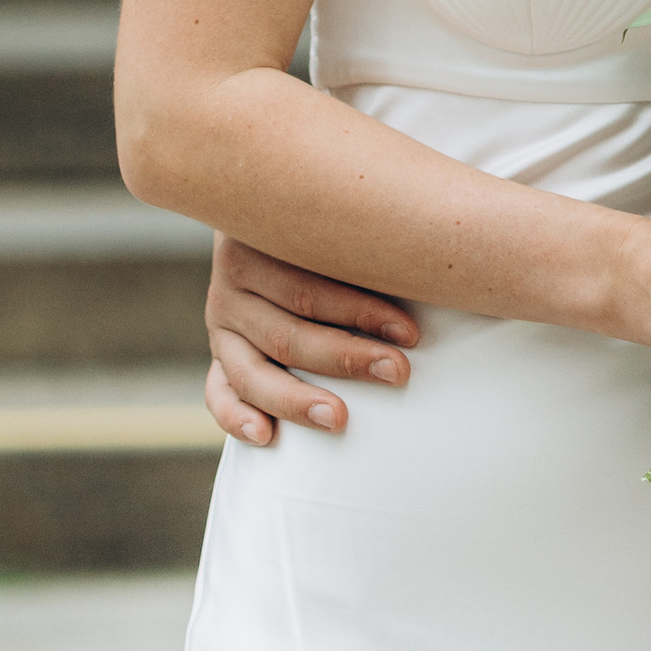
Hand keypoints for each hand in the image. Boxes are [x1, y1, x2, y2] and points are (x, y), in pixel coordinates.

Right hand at [202, 233, 421, 441]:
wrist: (271, 220)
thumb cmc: (330, 222)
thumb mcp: (338, 214)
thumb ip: (365, 229)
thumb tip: (431, 242)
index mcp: (256, 243)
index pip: (310, 285)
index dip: (361, 310)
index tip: (410, 333)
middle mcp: (232, 287)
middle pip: (288, 332)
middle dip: (346, 357)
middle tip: (397, 373)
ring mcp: (221, 325)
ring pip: (253, 371)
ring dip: (296, 399)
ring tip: (339, 419)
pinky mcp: (220, 357)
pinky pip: (218, 393)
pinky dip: (235, 417)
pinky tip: (266, 436)